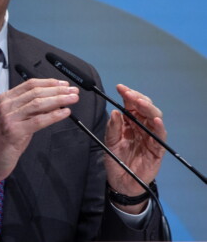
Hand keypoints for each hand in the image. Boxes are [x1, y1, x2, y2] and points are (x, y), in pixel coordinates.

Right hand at [0, 78, 78, 203]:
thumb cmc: (2, 141)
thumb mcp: (15, 119)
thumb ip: (31, 110)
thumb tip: (53, 102)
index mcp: (5, 99)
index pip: (30, 84)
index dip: (49, 82)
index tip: (63, 84)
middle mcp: (6, 106)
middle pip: (36, 92)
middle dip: (57, 90)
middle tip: (73, 91)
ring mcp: (9, 118)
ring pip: (38, 103)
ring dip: (58, 100)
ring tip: (71, 99)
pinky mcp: (15, 131)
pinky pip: (39, 120)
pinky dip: (54, 116)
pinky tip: (64, 113)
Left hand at [104, 84, 166, 212]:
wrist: (121, 182)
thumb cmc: (116, 160)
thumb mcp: (109, 142)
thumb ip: (113, 128)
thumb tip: (115, 112)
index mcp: (130, 123)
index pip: (131, 105)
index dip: (127, 95)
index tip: (120, 87)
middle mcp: (142, 127)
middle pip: (145, 108)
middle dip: (138, 99)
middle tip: (129, 94)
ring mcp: (150, 137)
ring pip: (154, 118)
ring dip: (148, 108)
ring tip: (140, 102)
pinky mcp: (157, 149)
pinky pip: (160, 136)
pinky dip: (159, 127)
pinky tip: (155, 120)